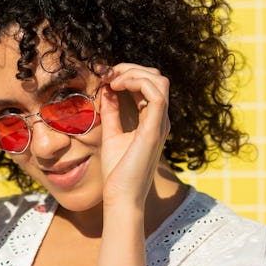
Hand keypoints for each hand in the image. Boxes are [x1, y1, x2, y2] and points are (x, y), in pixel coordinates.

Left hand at [97, 64, 170, 208]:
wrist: (121, 196)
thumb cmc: (117, 172)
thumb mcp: (111, 134)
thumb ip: (111, 112)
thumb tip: (107, 91)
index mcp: (151, 121)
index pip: (148, 85)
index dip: (129, 73)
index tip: (106, 77)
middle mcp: (159, 120)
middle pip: (156, 77)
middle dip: (131, 68)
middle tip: (107, 74)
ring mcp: (159, 123)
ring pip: (158, 80)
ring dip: (134, 72)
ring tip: (112, 79)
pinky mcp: (154, 129)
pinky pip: (155, 93)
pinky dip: (137, 81)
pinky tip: (117, 86)